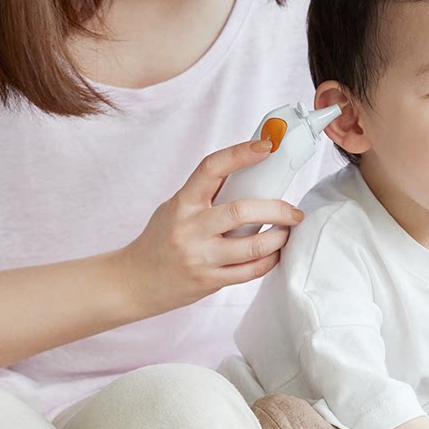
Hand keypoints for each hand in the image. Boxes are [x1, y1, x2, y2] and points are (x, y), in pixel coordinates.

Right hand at [118, 139, 303, 318]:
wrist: (135, 281)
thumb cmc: (161, 240)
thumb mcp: (176, 208)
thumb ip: (207, 194)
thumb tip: (250, 171)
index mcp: (182, 203)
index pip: (212, 168)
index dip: (240, 153)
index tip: (266, 146)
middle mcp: (190, 229)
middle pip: (241, 211)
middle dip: (277, 209)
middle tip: (294, 211)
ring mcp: (200, 257)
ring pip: (252, 246)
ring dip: (279, 238)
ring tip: (287, 232)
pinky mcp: (209, 282)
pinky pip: (249, 271)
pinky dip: (269, 261)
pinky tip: (275, 254)